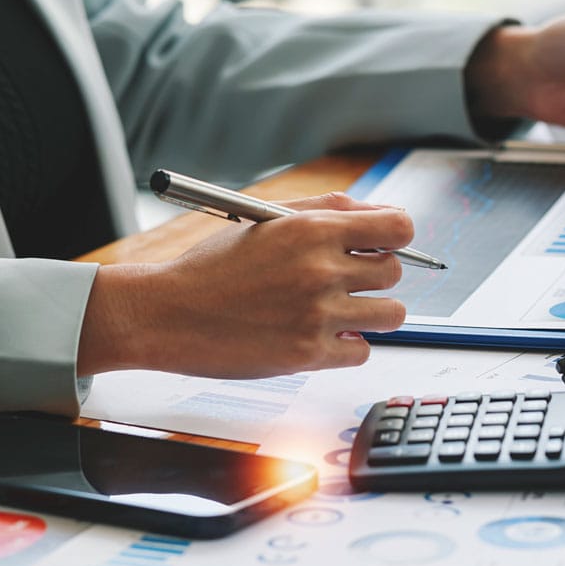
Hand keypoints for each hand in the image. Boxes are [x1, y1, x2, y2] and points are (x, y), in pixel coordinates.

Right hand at [77, 193, 413, 377]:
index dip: (396, 235)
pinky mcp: (308, 355)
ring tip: (342, 309)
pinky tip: (321, 334)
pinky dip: (348, 345)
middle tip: (347, 279)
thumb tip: (382, 215)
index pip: (399, 227)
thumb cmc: (213, 266)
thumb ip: (329, 210)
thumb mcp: (267, 219)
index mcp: (313, 230)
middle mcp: (321, 271)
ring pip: (391, 314)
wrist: (165, 314)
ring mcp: (317, 315)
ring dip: (372, 312)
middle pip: (394, 272)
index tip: (384, 243)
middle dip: (376, 274)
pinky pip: (362, 350)